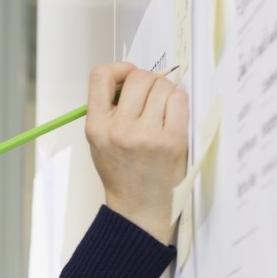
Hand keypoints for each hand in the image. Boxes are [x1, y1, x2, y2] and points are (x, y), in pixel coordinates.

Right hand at [84, 63, 188, 243]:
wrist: (139, 208)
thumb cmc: (122, 173)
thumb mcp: (99, 142)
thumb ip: (107, 110)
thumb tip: (130, 77)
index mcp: (97, 127)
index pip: (100, 76)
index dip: (118, 69)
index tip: (127, 77)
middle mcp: (119, 129)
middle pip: (138, 77)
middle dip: (147, 81)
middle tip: (150, 97)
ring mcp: (147, 135)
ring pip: (162, 86)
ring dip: (165, 91)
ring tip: (162, 110)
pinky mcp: (172, 140)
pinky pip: (180, 100)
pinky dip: (179, 102)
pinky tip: (173, 116)